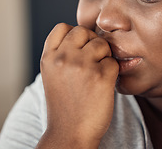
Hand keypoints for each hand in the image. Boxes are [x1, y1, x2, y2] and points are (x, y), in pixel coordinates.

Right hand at [37, 23, 118, 147]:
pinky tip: (104, 84)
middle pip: (83, 31)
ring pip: (101, 44)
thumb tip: (85, 34)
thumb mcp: (53, 75)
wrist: (70, 134)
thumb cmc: (65, 105)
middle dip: (91, 42)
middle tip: (92, 61)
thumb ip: (62, 53)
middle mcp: (63, 58)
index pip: (62, 27)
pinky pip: (113, 61)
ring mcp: (81, 66)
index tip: (78, 48)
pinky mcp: (100, 76)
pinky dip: (112, 72)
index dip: (73, 34)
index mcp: (48, 58)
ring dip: (104, 56)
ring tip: (97, 74)